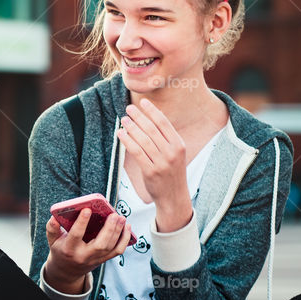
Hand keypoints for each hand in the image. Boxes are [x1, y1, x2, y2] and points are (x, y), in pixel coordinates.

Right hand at [43, 207, 132, 293]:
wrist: (68, 270)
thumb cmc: (61, 249)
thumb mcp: (53, 240)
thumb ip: (52, 229)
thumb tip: (54, 218)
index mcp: (69, 249)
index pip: (76, 235)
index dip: (82, 223)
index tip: (87, 209)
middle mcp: (84, 256)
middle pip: (100, 244)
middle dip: (109, 229)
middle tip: (114, 215)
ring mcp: (96, 259)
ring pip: (111, 247)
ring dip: (119, 232)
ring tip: (121, 217)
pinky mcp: (104, 259)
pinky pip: (118, 251)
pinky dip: (125, 239)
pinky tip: (126, 227)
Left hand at [117, 99, 192, 231]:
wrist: (174, 197)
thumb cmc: (172, 173)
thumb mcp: (176, 154)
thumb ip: (166, 138)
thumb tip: (151, 118)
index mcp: (179, 145)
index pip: (164, 123)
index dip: (152, 111)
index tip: (143, 102)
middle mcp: (172, 153)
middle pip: (152, 129)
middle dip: (139, 116)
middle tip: (129, 108)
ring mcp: (162, 163)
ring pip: (143, 140)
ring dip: (132, 127)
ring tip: (124, 119)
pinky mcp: (150, 172)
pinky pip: (136, 152)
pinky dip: (127, 141)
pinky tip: (121, 134)